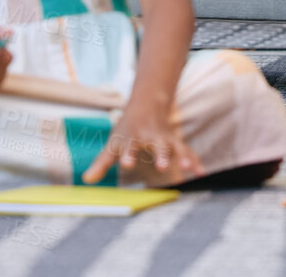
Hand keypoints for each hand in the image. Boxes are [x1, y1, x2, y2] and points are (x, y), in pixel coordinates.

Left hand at [83, 103, 203, 183]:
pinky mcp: (176, 143)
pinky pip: (188, 152)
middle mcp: (151, 137)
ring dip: (182, 156)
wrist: (148, 104)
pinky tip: (200, 173)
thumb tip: (86, 180)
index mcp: (133, 137)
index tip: (127, 164)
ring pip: (176, 146)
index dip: (128, 155)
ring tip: (187, 168)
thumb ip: (101, 163)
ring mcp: (166, 139)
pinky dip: (195, 161)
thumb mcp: (113, 143)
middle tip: (162, 166)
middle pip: (157, 146)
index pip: (129, 147)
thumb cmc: (128, 129)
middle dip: (161, 155)